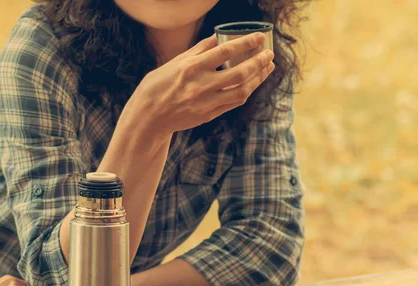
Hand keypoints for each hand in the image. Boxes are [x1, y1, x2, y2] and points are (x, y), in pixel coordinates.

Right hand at [126, 32, 274, 136]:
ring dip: (258, 79)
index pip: (226, 51)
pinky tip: (252, 84)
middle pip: (239, 72)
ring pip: (241, 91)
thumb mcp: (174, 63)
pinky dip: (245, 92)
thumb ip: (198, 51)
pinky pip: (233, 103)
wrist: (148, 118)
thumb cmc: (157, 87)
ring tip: (267, 68)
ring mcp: (206, 103)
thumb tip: (218, 38)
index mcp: (191, 68)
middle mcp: (201, 85)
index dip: (247, 43)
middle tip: (269, 54)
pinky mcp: (208, 115)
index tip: (260, 37)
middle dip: (259, 62)